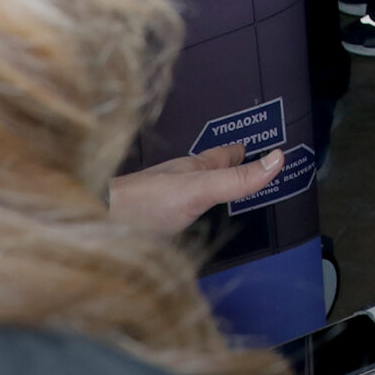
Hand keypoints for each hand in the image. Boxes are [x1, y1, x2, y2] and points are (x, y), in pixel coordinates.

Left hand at [106, 143, 284, 234]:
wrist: (97, 226)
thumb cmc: (143, 203)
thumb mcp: (198, 189)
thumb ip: (236, 180)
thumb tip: (277, 159)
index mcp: (195, 169)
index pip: (227, 155)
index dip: (245, 151)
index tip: (266, 147)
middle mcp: (182, 183)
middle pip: (212, 172)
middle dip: (232, 169)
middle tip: (252, 166)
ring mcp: (168, 204)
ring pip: (197, 193)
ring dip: (213, 191)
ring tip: (228, 191)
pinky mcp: (157, 227)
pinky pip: (185, 217)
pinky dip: (197, 215)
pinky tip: (196, 223)